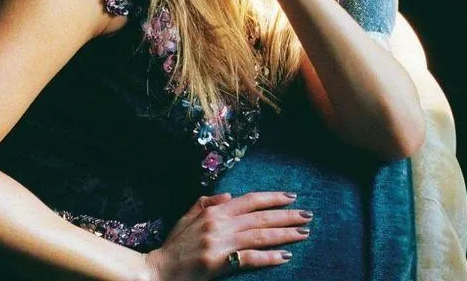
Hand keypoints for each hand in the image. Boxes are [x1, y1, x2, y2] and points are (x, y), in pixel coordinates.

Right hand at [143, 191, 311, 279]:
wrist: (158, 271)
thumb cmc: (173, 246)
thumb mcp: (187, 217)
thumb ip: (206, 202)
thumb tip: (228, 195)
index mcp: (213, 210)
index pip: (249, 200)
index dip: (272, 198)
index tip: (292, 197)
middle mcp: (218, 222)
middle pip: (260, 217)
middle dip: (286, 215)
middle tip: (308, 216)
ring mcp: (219, 242)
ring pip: (259, 235)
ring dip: (284, 234)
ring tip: (303, 234)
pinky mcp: (219, 263)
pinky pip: (249, 258)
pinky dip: (268, 257)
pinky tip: (285, 257)